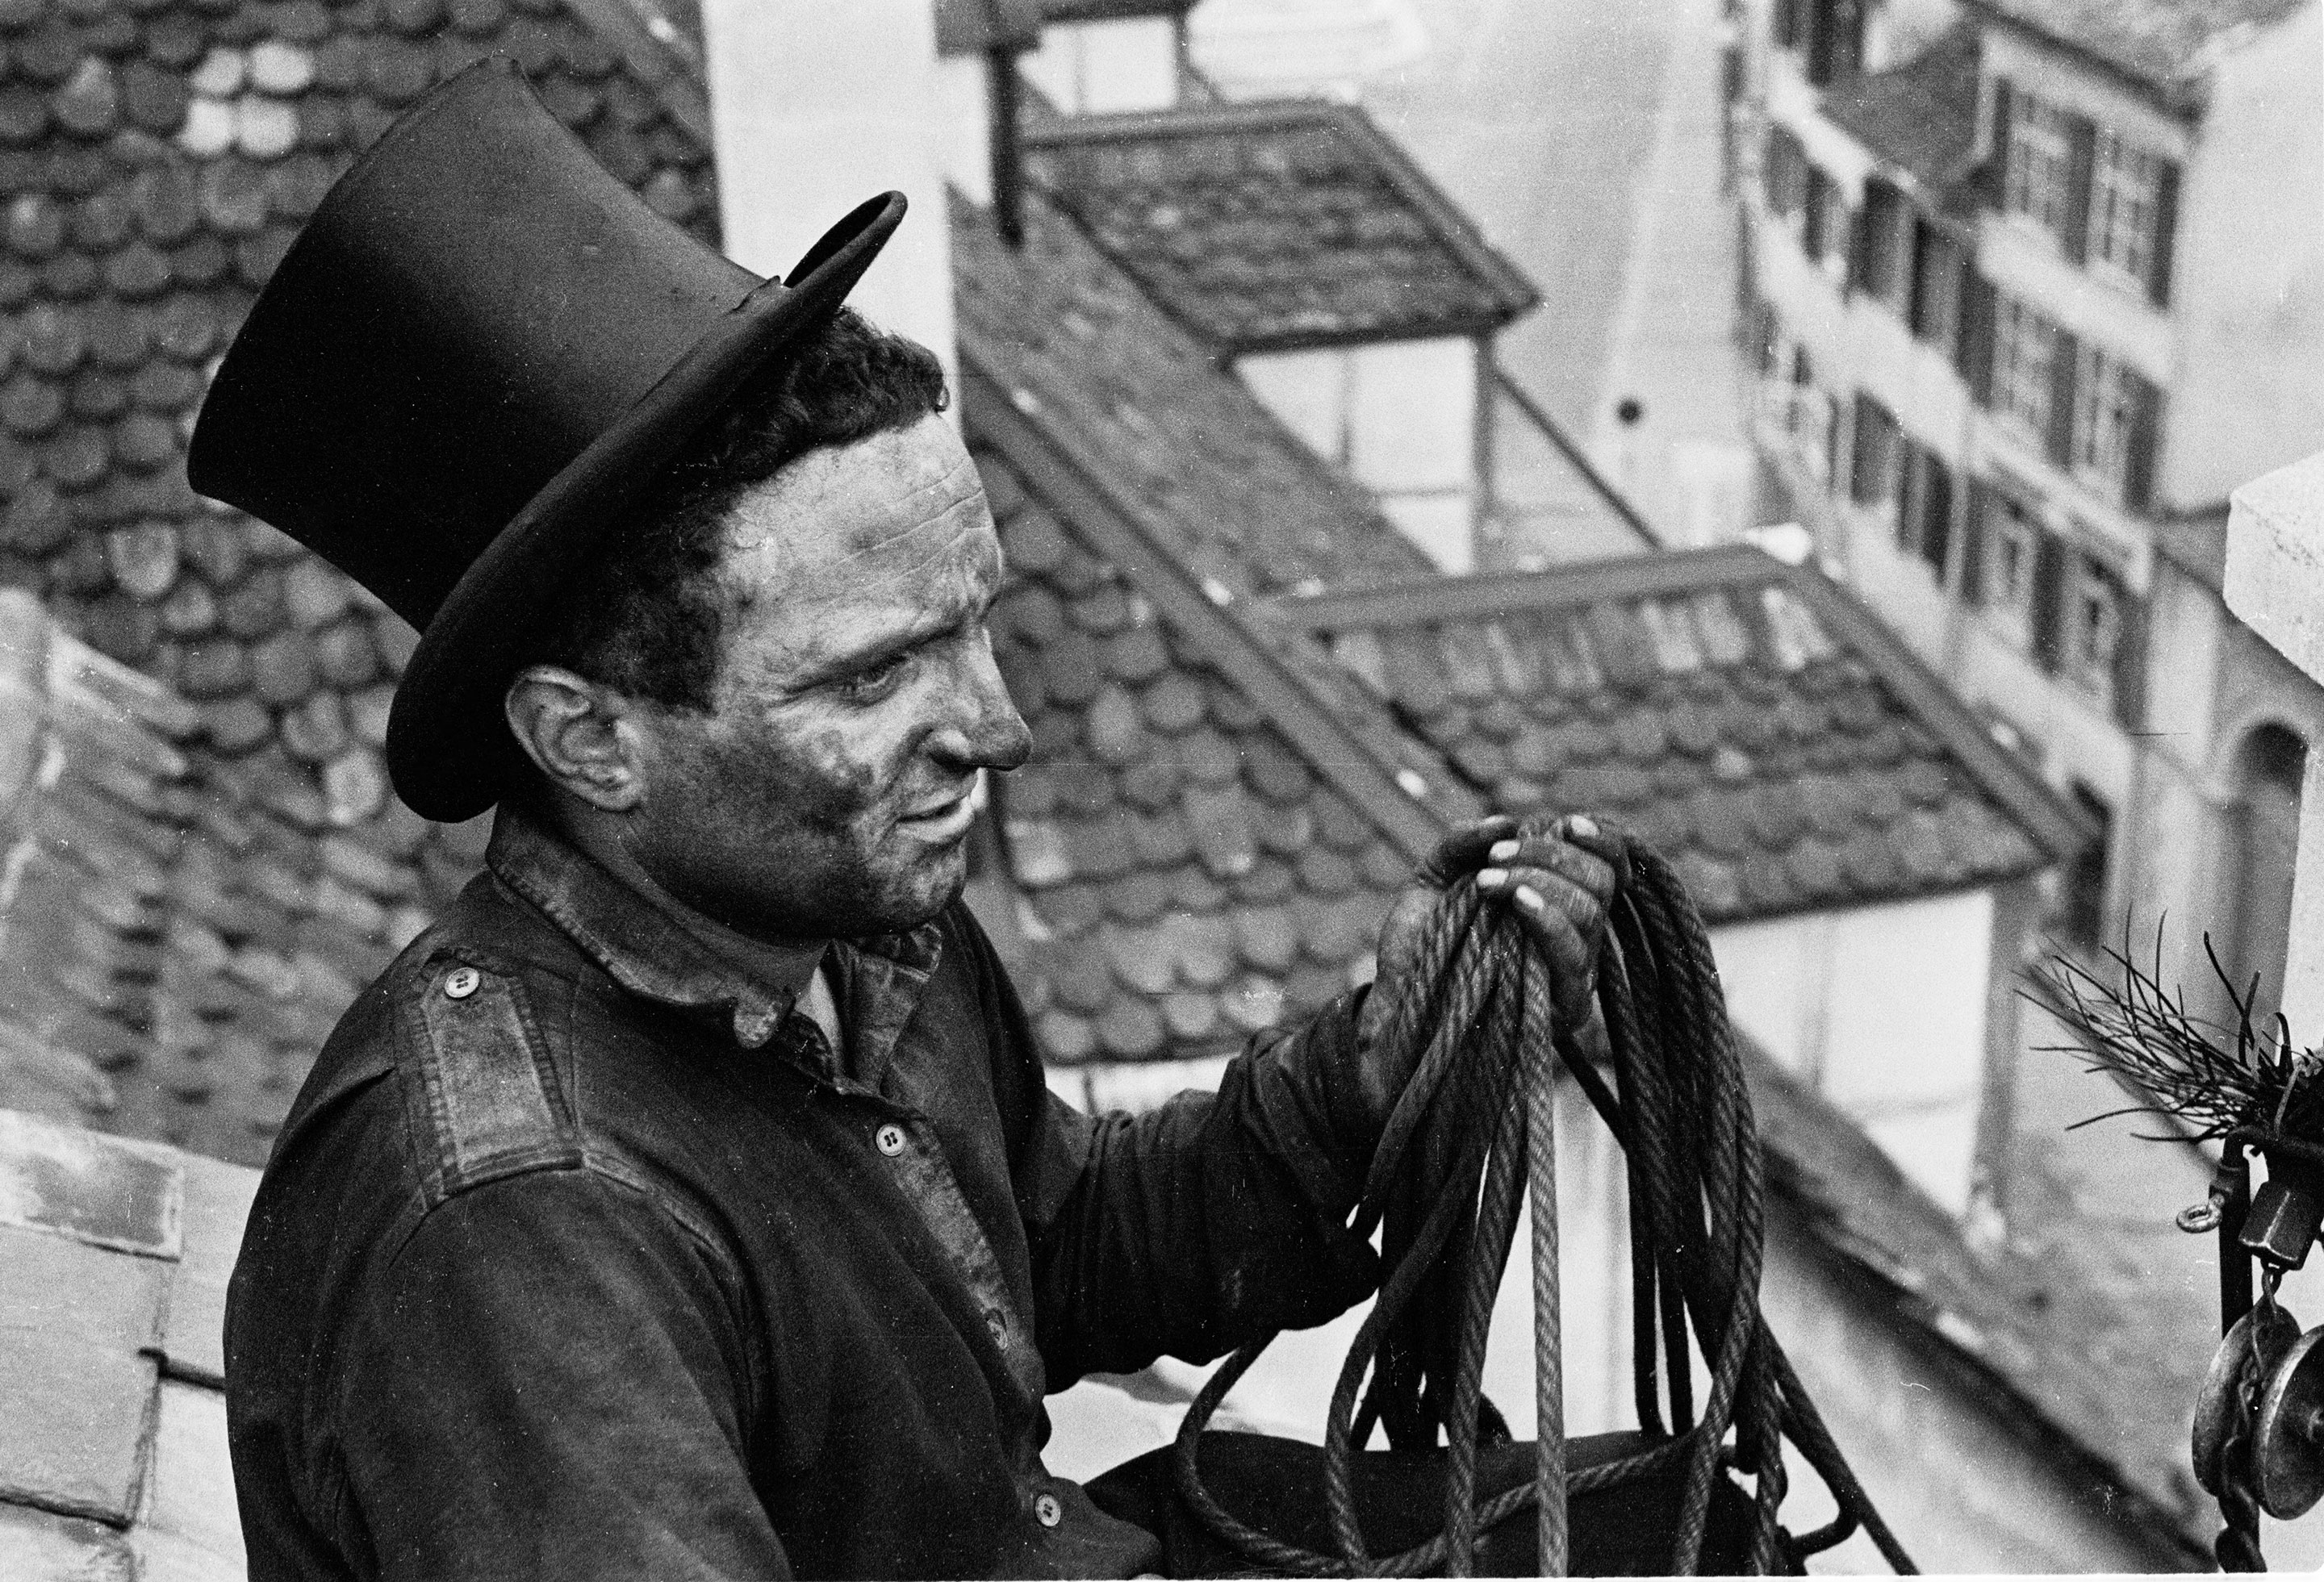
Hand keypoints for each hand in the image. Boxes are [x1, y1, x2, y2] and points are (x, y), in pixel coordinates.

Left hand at [1353, 813, 1622, 1123]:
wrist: (1396, 1003)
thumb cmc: (1421, 943)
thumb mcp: (1433, 878)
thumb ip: (1464, 843)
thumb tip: (1505, 823)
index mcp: (1560, 901)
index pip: (1610, 866)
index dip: (1603, 839)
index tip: (1569, 823)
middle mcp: (1577, 937)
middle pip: (1602, 882)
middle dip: (1551, 856)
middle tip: (1495, 861)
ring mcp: (1573, 973)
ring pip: (1591, 913)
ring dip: (1540, 882)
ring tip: (1488, 883)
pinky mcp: (1562, 1009)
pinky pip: (1573, 959)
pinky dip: (1548, 920)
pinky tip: (1516, 903)